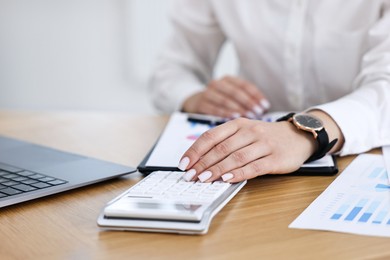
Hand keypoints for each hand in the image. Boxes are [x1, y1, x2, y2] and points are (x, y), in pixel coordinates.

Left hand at [178, 118, 316, 182]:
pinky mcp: (275, 158)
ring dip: (217, 169)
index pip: (211, 136)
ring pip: (235, 157)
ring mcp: (263, 144)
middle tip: (190, 175)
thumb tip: (199, 160)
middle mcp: (250, 131)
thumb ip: (225, 142)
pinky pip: (254, 167)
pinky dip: (238, 173)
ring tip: (203, 179)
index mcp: (238, 124)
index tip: (184, 163)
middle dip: (202, 163)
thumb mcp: (244, 131)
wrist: (297, 136)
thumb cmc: (265, 136)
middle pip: (221, 148)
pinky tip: (226, 179)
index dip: (195, 150)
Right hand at [182, 76, 269, 118]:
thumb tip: (265, 108)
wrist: (195, 104)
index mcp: (228, 80)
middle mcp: (217, 83)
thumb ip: (247, 101)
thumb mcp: (233, 98)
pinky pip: (213, 109)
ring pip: (225, 100)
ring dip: (238, 109)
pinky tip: (234, 119)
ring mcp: (207, 93)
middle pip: (235, 92)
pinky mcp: (199, 104)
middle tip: (258, 112)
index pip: (244, 85)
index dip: (256, 95)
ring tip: (248, 117)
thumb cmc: (221, 103)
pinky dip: (224, 114)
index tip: (265, 106)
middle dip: (248, 102)